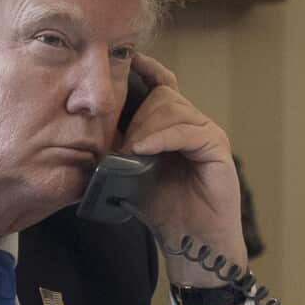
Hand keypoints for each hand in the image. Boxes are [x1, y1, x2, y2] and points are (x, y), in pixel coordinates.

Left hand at [120, 54, 246, 279]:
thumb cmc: (162, 209)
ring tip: (130, 151)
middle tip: (120, 143)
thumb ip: (117, 149)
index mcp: (172, 125)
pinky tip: (143, 149)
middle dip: (136, 113)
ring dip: (145, 127)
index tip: (122, 61)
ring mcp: (207, 134)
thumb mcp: (129, 173)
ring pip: (173, 109)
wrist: (191, 243)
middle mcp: (192, 124)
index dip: (144, 70)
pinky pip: (187, 131)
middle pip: (162, 95)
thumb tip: (87, 129)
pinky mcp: (217, 148)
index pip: (161, 84)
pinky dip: (162, 137)